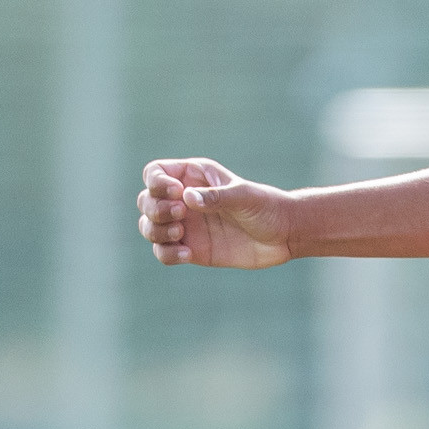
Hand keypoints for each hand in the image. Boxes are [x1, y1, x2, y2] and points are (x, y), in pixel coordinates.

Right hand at [138, 159, 296, 268]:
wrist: (283, 235)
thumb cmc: (265, 206)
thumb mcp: (243, 196)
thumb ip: (216, 197)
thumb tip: (187, 198)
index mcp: (193, 177)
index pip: (155, 173)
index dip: (157, 182)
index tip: (177, 193)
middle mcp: (183, 200)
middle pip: (146, 200)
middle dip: (155, 208)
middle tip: (180, 214)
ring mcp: (185, 226)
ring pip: (149, 227)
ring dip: (155, 231)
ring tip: (179, 235)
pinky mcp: (190, 249)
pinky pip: (164, 252)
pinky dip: (167, 254)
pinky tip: (187, 255)